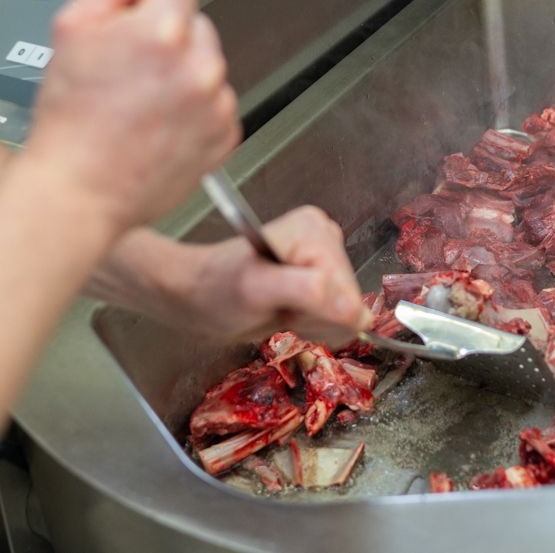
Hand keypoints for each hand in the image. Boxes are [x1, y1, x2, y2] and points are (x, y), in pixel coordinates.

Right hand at [25, 0, 239, 232]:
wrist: (80, 190)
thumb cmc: (71, 118)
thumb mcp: (72, 27)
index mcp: (163, 31)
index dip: (145, 7)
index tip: (127, 34)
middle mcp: (200, 66)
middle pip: (195, 26)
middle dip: (167, 41)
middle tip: (128, 74)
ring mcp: (217, 104)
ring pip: (207, 66)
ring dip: (182, 76)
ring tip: (141, 105)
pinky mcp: (225, 136)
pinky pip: (216, 105)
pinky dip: (195, 112)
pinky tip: (160, 125)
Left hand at [109, 207, 369, 345]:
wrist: (198, 296)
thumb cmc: (217, 291)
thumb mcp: (257, 290)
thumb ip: (307, 293)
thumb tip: (355, 311)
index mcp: (316, 231)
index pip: (346, 293)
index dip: (317, 311)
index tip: (283, 305)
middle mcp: (327, 238)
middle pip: (351, 302)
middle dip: (315, 316)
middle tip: (280, 309)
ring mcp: (327, 258)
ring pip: (348, 312)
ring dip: (314, 322)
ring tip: (281, 309)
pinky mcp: (325, 276)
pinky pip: (341, 315)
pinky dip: (315, 323)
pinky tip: (289, 312)